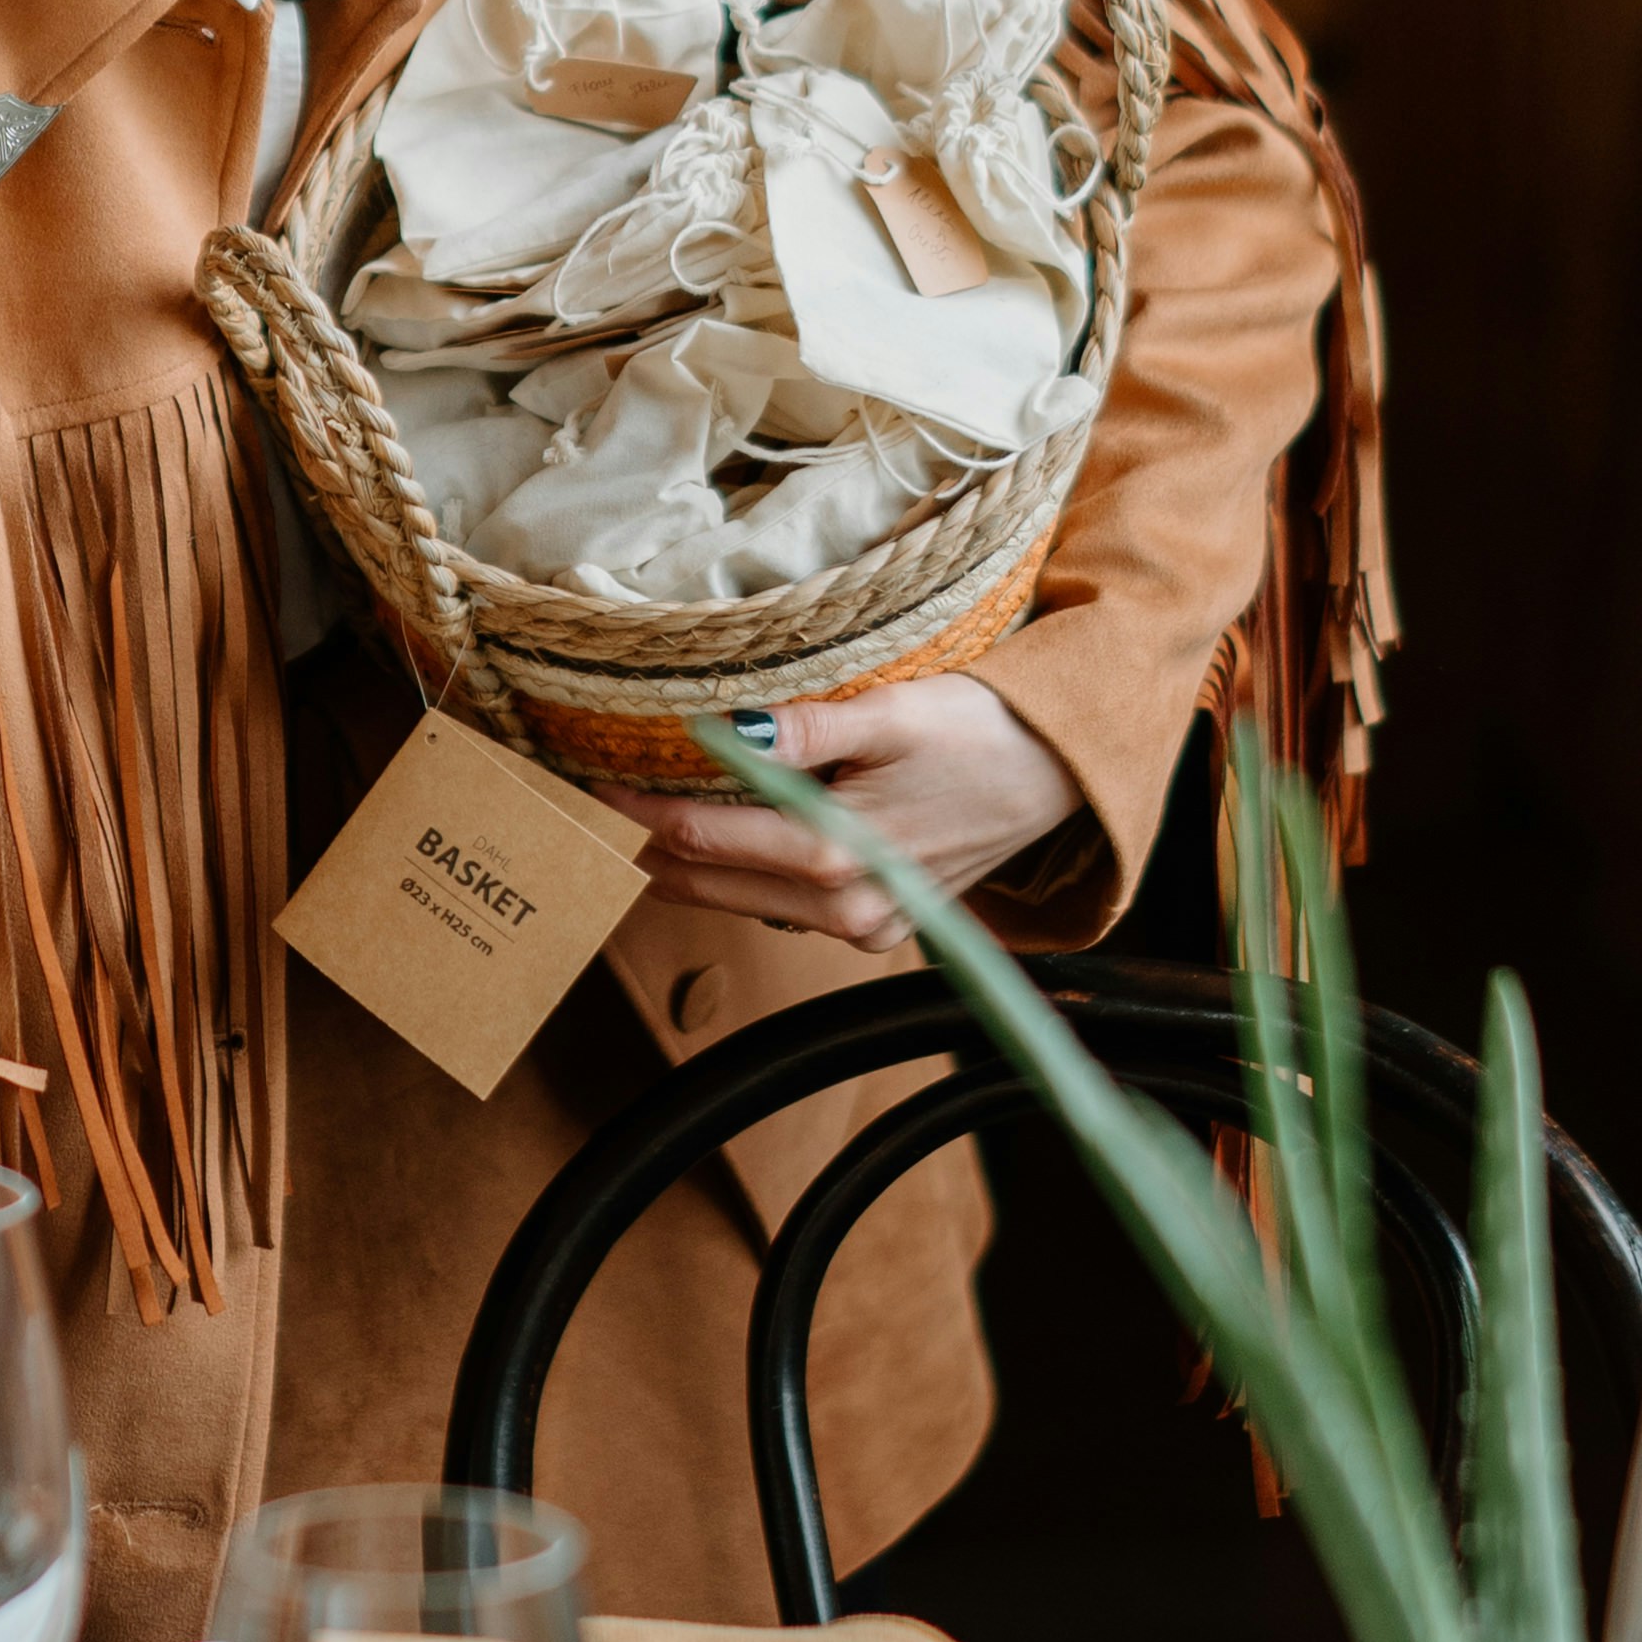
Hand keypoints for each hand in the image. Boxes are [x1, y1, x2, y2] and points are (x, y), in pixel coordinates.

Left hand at [601, 669, 1081, 957]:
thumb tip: (724, 729)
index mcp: (836, 859)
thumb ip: (803, 732)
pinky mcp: (881, 924)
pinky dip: (738, 875)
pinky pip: (783, 906)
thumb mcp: (894, 713)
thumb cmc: (984, 733)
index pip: (696, 838)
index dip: (629, 811)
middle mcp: (844, 911)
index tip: (579, 782)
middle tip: (579, 806)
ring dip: (682, 865)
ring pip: (738, 898)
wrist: (1062, 773)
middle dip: (638, 847)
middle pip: (703, 882)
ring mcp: (863, 927)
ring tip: (628, 819)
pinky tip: (712, 840)